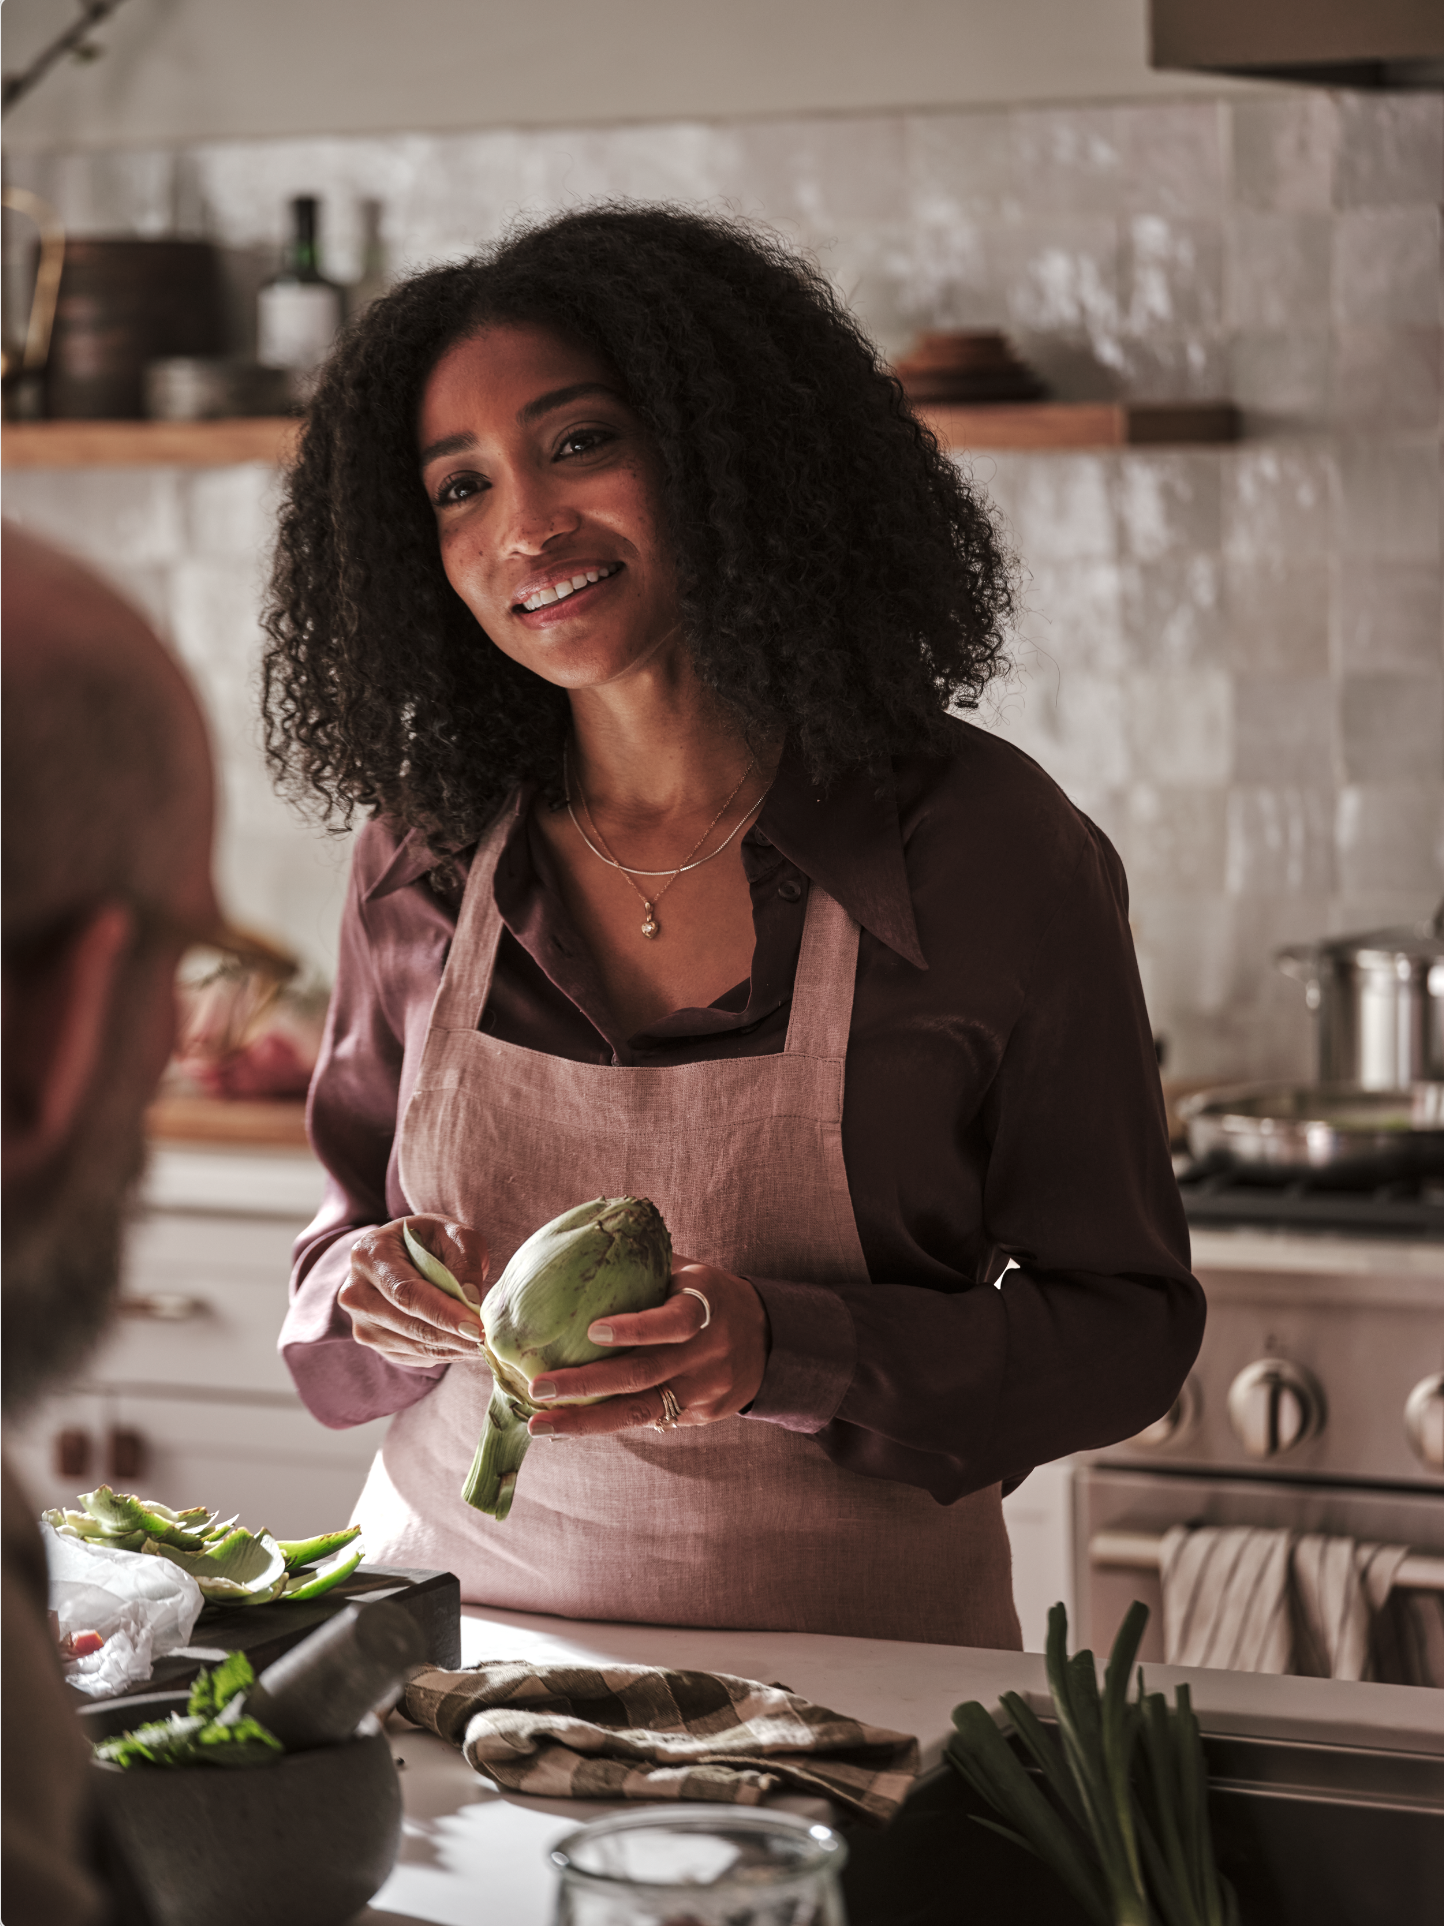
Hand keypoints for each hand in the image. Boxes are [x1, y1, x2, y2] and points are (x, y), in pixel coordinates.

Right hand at [339, 1215, 489, 1368]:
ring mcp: (360, 1321)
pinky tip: (463, 1344)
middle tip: (490, 1340)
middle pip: (409, 1324)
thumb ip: (465, 1261)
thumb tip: (470, 1300)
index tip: (476, 1327)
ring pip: (412, 1345)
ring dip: (452, 1348)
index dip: (443, 1313)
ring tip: (484, 1344)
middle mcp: (356, 1291)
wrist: (404, 1252)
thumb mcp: (454, 1234)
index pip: (407, 1292)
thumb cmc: (431, 1239)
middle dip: (454, 1336)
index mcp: (369, 1254)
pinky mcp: (372, 1341)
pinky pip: (412, 1356)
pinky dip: (443, 1354)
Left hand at [523, 1258, 768, 1437]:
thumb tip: (576, 1245)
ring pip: (640, 1411)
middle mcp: (707, 1351)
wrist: (766, 1338)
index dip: (636, 1329)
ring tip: (540, 1424)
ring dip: (585, 1420)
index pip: (674, 1322)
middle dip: (586, 1384)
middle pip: (644, 1374)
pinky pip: (649, 1420)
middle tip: (539, 1387)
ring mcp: (705, 1388)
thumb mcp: (687, 1272)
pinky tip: (567, 1426)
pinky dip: (606, 1423)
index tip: (593, 1331)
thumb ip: (644, 1265)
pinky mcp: (701, 1414)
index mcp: (705, 1305)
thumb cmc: (705, 1295)